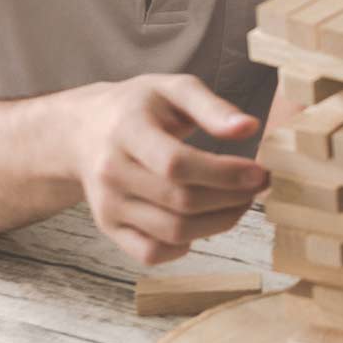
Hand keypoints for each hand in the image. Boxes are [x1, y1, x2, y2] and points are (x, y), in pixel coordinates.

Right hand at [70, 74, 269, 264]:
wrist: (84, 130)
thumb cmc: (137, 107)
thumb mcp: (172, 88)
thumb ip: (212, 107)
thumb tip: (249, 127)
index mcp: (126, 130)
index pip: (176, 164)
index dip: (224, 174)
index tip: (258, 173)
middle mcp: (111, 172)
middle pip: (180, 202)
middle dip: (231, 199)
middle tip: (257, 186)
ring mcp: (108, 205)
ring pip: (172, 232)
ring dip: (219, 223)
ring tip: (240, 202)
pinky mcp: (109, 228)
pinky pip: (151, 253)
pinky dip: (184, 246)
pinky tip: (201, 223)